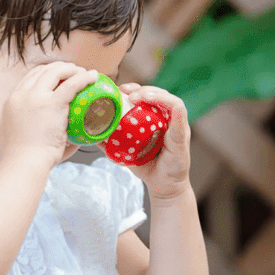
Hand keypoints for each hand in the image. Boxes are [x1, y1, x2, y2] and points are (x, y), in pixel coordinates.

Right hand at [1, 62, 98, 169]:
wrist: (25, 162)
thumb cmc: (29, 156)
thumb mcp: (25, 131)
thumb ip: (39, 123)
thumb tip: (64, 128)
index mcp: (14, 99)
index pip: (32, 75)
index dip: (48, 72)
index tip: (62, 76)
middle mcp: (22, 94)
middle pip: (44, 70)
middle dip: (62, 68)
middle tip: (76, 73)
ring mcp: (35, 97)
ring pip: (56, 71)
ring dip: (72, 69)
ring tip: (86, 74)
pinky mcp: (51, 104)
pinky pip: (71, 84)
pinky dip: (83, 78)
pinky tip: (93, 76)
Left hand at [109, 84, 191, 201]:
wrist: (162, 186)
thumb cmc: (147, 166)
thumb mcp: (125, 151)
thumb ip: (111, 141)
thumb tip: (92, 134)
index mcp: (156, 120)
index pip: (148, 97)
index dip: (134, 89)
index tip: (119, 90)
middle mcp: (169, 119)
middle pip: (158, 94)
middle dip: (140, 88)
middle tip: (123, 90)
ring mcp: (177, 125)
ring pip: (168, 98)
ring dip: (151, 93)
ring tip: (135, 96)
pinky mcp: (182, 132)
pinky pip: (179, 111)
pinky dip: (166, 102)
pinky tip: (152, 100)